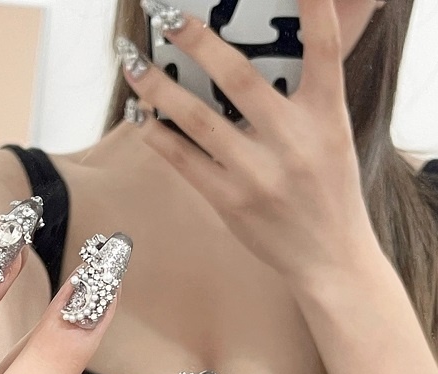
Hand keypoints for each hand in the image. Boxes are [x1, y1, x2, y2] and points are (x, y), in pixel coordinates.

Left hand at [122, 0, 381, 285]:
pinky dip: (160, 137)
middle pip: (241, 78)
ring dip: (161, 89)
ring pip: (200, 121)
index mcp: (327, 115)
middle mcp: (294, 140)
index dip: (314, 9)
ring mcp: (260, 173)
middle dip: (199, 42)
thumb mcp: (332, 136)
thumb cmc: (328, 191)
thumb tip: (261, 65)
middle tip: (167, 17)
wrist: (328, 256)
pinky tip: (140, 117)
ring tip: (134, 65)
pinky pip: (186, 162)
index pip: (324, 50)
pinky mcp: (232, 202)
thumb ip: (303, 100)